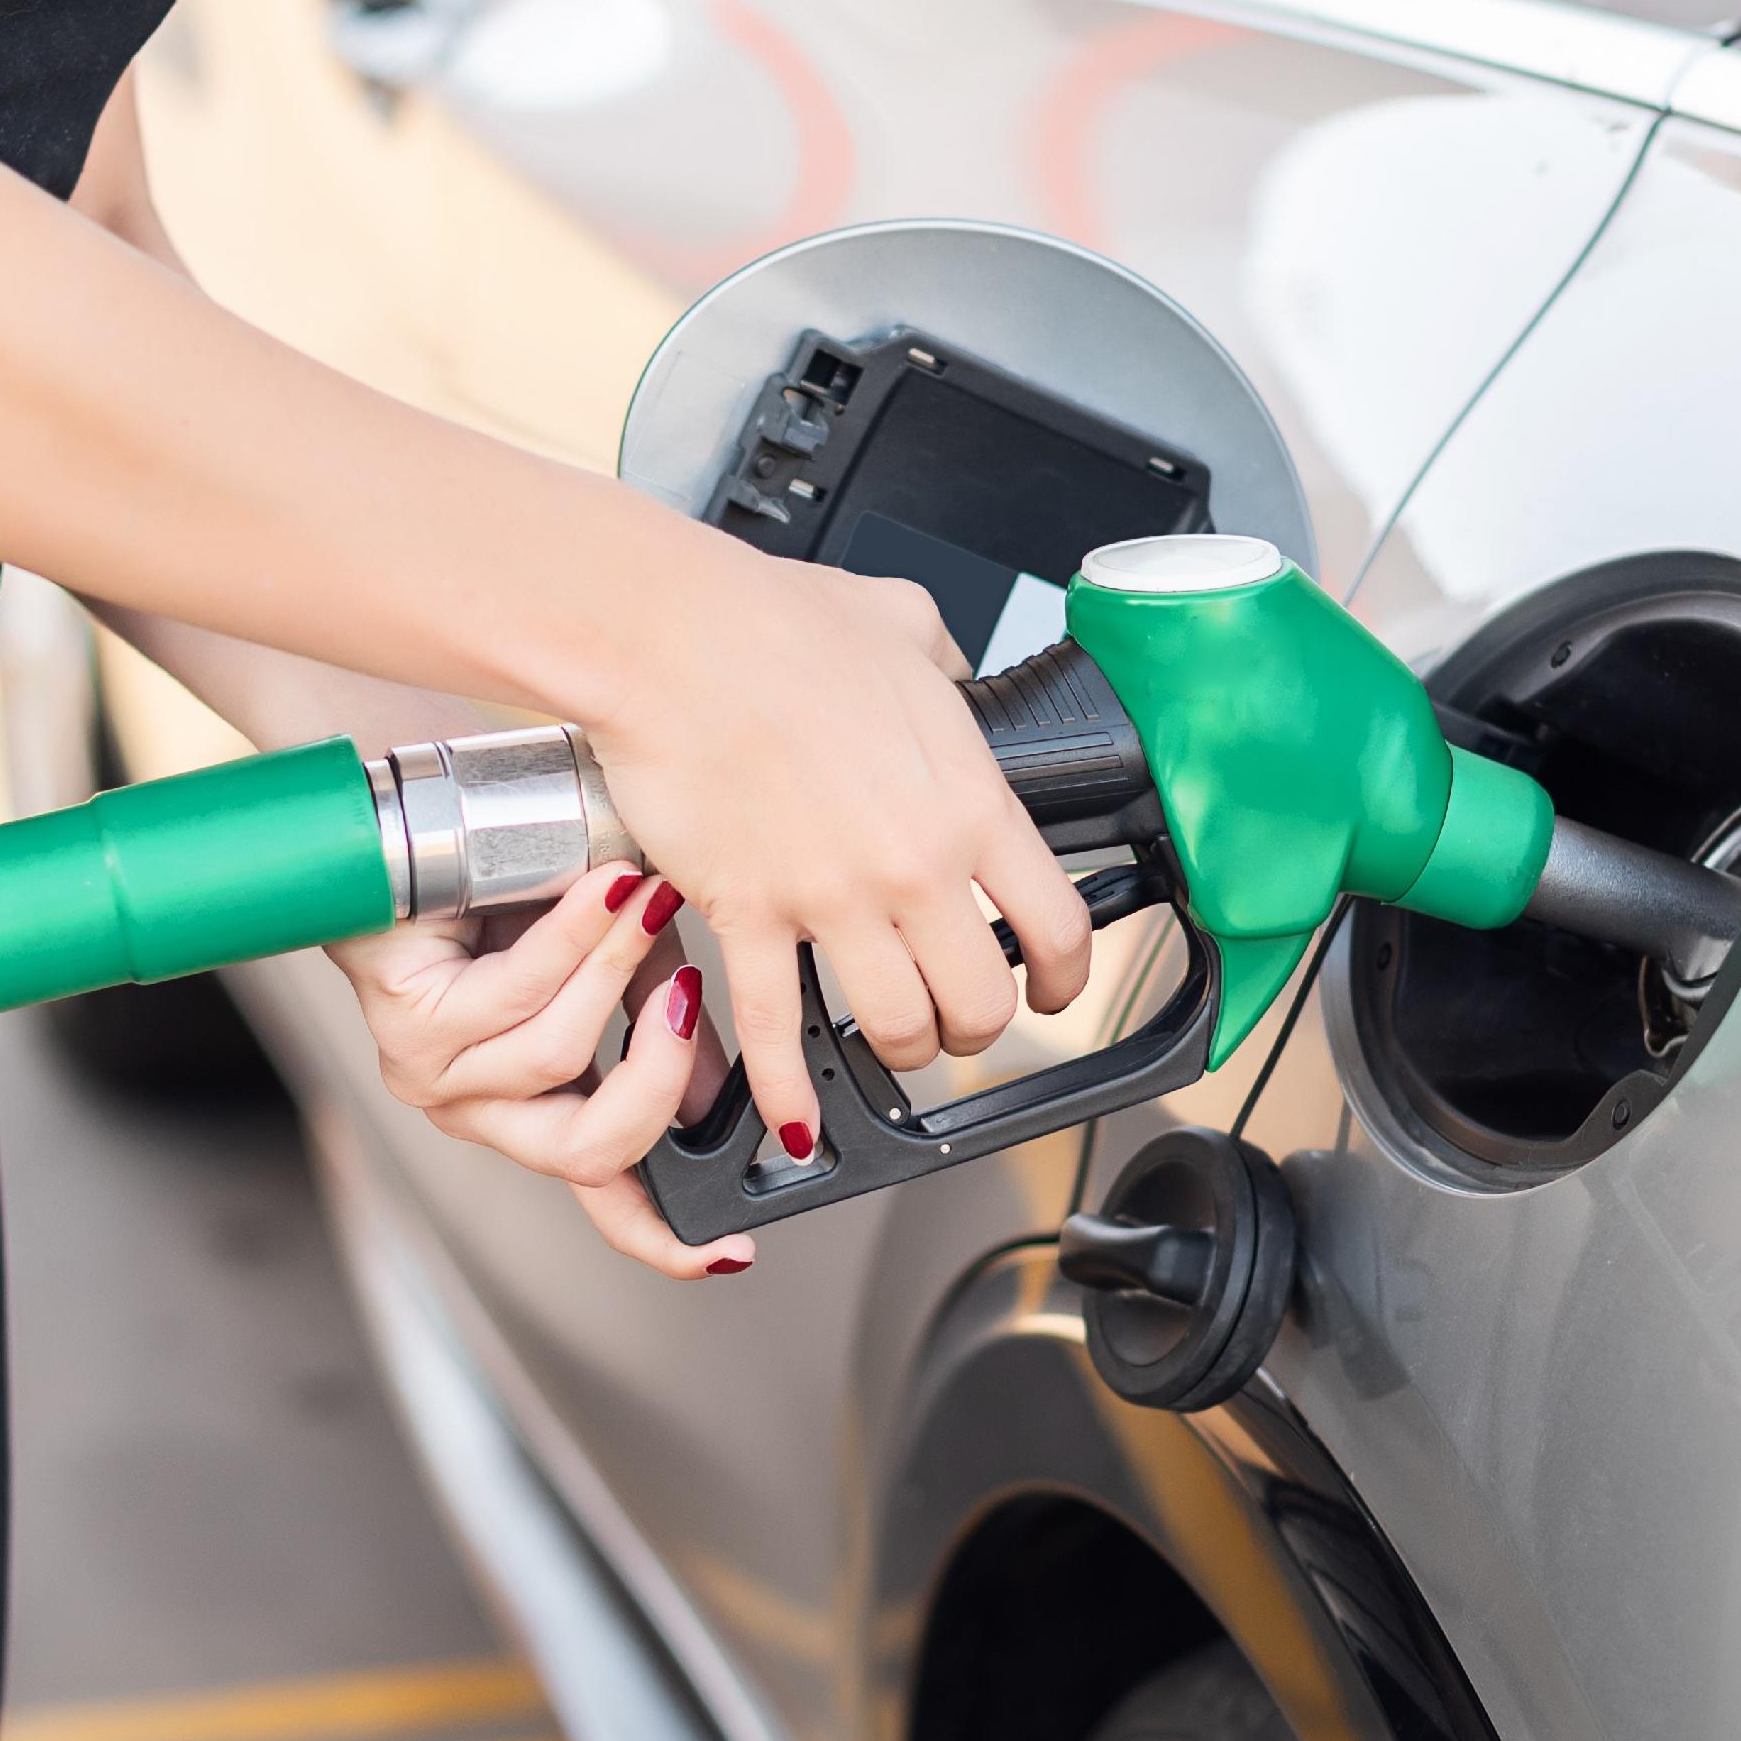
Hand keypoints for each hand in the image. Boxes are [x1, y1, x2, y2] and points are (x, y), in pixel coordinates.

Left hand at [328, 865, 755, 1277]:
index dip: (667, 1237)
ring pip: (556, 1060)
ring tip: (648, 898)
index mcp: (539, 1109)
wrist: (422, 827)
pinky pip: (514, 997)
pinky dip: (574, 939)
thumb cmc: (514, 890)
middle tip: (689, 996)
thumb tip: (713, 1101)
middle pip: (587, 1152)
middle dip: (654, 1075)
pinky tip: (606, 891)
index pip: (607, 1199)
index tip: (730, 1251)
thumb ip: (665, 1032)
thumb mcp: (622, 962)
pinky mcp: (407, 1027)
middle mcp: (484, 1110)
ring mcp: (437, 1078)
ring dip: (616, 970)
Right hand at [569, 539, 1092, 1162]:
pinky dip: (787, 1090)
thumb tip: (950, 679)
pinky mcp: (748, 917)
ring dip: (900, 1050)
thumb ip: (946, 669)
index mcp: (970, 800)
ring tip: (890, 1043)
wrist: (672, 638)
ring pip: (896, 1030)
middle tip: (960, 1018)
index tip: (1054, 988)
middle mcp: (914, 866)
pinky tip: (796, 1118)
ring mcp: (831, 901)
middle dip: (976, 1024)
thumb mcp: (905, 625)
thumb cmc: (776, 623)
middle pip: (982, 1002)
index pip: (1059, 925)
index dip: (1067, 978)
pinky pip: (775, 1030)